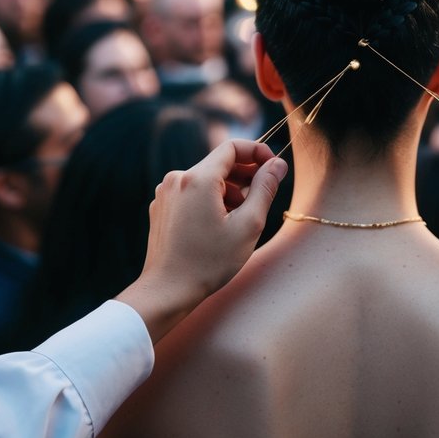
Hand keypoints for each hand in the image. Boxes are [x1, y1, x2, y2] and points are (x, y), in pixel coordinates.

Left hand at [116, 139, 287, 340]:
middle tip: (263, 195)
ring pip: (206, 180)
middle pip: (219, 163)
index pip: (232, 147)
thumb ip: (265, 188)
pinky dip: (209, 200)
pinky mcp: (161, 207)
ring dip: (228, 191)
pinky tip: (219, 226)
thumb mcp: (248, 225)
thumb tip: (277, 164)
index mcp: (198, 178)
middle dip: (244, 175)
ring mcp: (165, 193)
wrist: (167, 290)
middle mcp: (177, 179)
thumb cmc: (209, 262)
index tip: (273, 167)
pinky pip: (191, 193)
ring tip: (240, 218)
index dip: (258, 152)